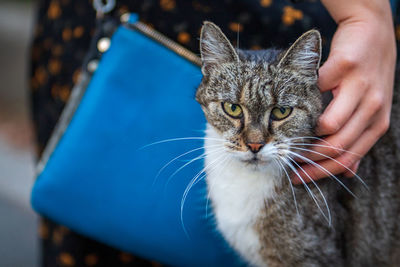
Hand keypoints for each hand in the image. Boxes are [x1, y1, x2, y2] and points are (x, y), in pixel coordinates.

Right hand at [292, 0, 396, 183]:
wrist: (371, 32)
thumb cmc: (366, 76)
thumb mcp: (369, 111)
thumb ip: (357, 140)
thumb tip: (350, 173)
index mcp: (377, 123)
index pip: (348, 158)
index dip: (321, 172)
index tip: (299, 178)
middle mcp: (373, 108)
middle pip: (338, 147)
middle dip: (309, 160)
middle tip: (287, 162)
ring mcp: (361, 87)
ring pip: (331, 125)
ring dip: (306, 134)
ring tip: (290, 137)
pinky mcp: (345, 67)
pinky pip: (318, 90)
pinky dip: (302, 95)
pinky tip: (292, 100)